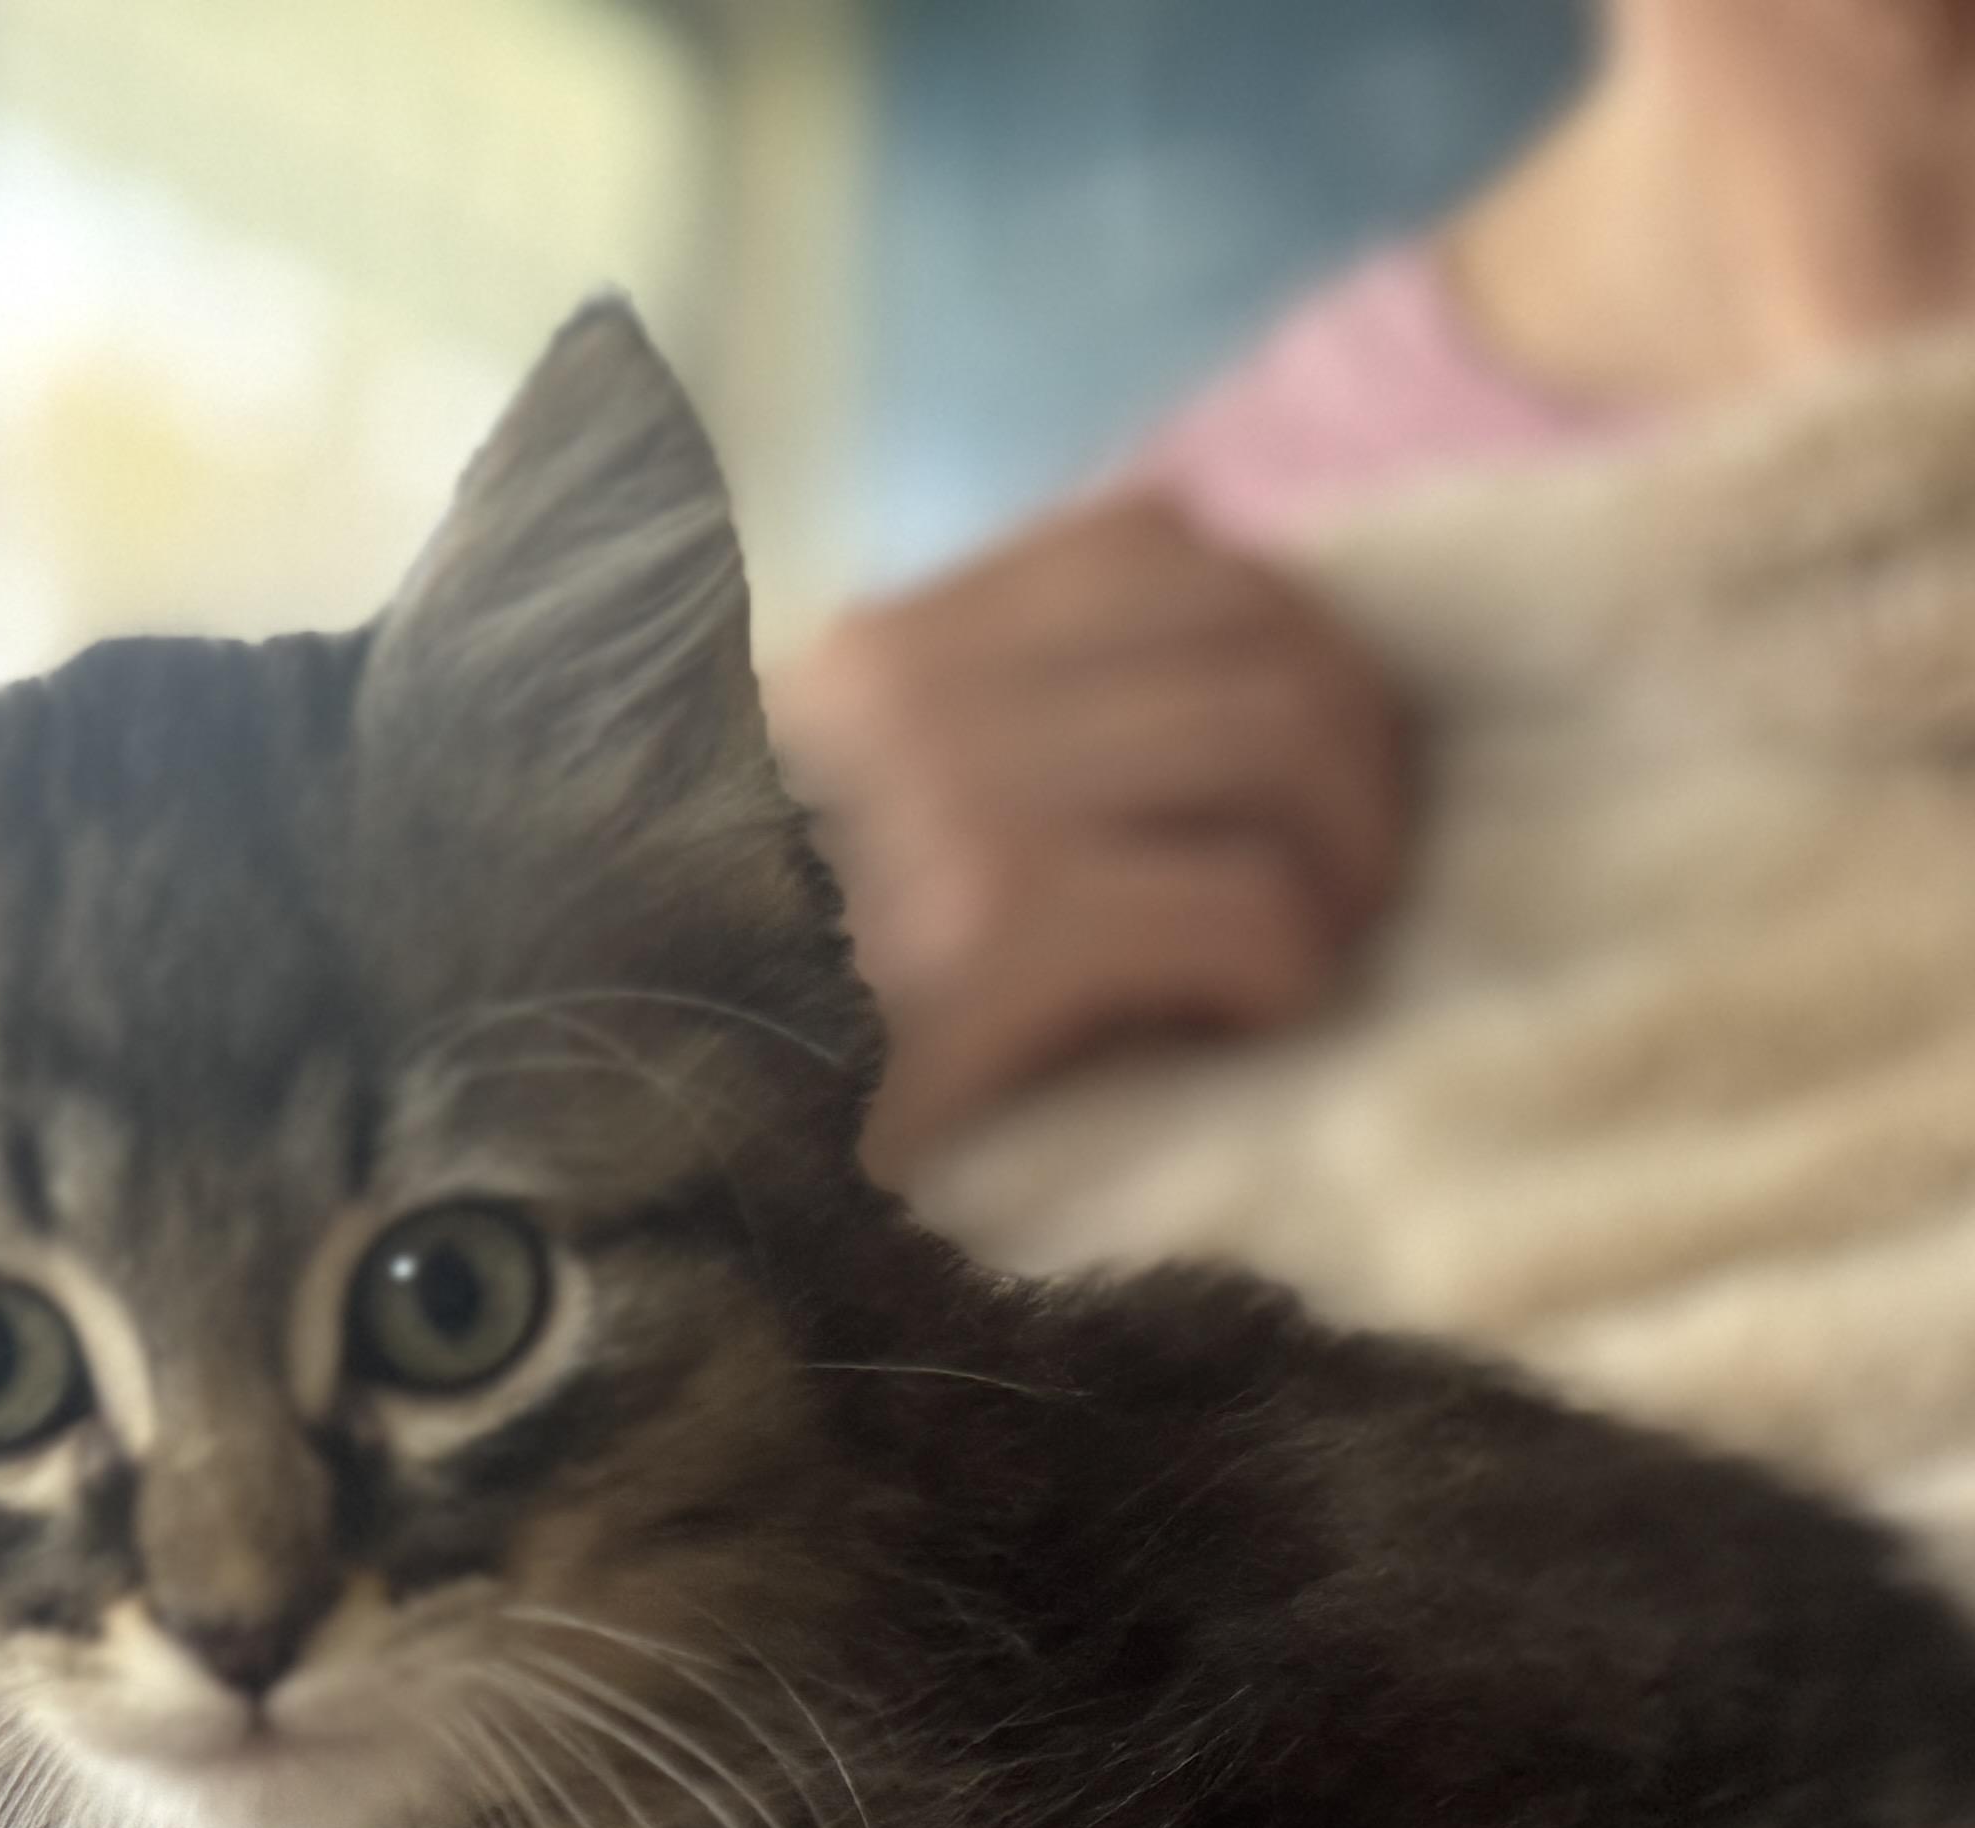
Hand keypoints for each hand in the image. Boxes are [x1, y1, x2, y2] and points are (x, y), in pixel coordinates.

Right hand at [767, 494, 1416, 1168]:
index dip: (1279, 634)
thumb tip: (1214, 706)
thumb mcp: (831, 840)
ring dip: (1349, 849)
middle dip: (1358, 743)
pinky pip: (1244, 905)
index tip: (1292, 760)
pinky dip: (1290, 965)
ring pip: (1280, 733)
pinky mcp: (987, 939)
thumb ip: (974, 753)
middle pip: (1254, 622)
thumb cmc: (746, 1030)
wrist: (616, 1144)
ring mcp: (948, 802)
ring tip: (1322, 940)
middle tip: (1355, 872)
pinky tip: (1254, 1021)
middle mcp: (912, 688)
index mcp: (877, 654)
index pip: (1152, 537)